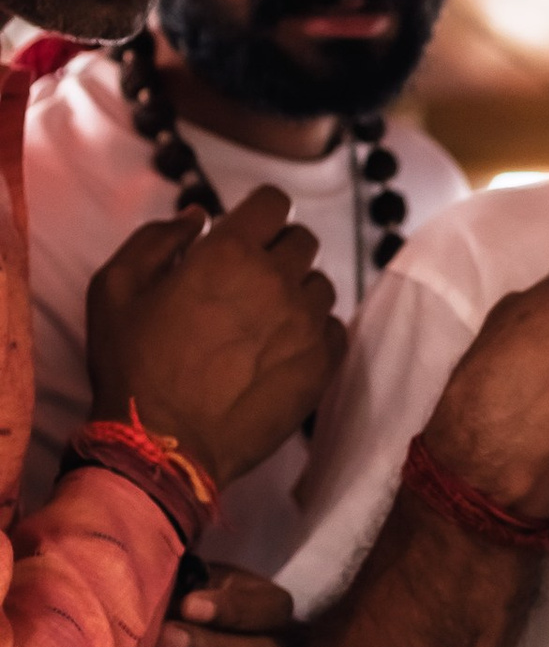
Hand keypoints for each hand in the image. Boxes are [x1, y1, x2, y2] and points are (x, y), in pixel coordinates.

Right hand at [87, 192, 342, 485]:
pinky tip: (282, 350)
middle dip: (277, 251)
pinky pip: (334, 330)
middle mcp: (278, 280)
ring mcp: (306, 324)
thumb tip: (197, 216)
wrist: (164, 443)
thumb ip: (156, 238)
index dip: (259, 213)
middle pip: (302, 242)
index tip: (246, 231)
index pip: (272, 203)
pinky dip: (314, 332)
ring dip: (297, 293)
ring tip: (264, 321)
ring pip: (320, 286)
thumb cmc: (133, 365)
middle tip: (248, 281)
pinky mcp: (322, 365)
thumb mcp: (115, 287)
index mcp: (230, 252)